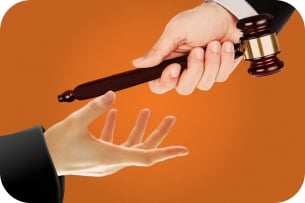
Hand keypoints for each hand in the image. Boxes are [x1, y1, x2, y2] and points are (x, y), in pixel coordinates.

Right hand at [44, 91, 187, 176]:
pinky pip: (114, 143)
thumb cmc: (56, 146)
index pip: (146, 157)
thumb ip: (96, 108)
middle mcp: (113, 162)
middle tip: (171, 118)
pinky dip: (118, 129)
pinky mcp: (99, 156)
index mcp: (111, 157)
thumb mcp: (76, 123)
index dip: (166, 153)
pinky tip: (115, 114)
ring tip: (147, 111)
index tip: (183, 150)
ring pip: (130, 144)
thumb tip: (112, 94)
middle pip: (143, 148)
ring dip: (139, 128)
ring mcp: (106, 160)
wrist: (41, 161)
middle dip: (158, 133)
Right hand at [133, 2, 242, 93]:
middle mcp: (184, 71)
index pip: (159, 85)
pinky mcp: (218, 73)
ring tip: (214, 44)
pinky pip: (220, 77)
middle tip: (198, 50)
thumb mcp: (177, 31)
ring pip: (204, 84)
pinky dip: (224, 60)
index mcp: (169, 62)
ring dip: (212, 61)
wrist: (228, 15)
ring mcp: (201, 74)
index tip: (175, 67)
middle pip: (184, 88)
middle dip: (194, 69)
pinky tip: (225, 46)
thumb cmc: (200, 20)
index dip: (166, 81)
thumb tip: (138, 63)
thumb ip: (159, 50)